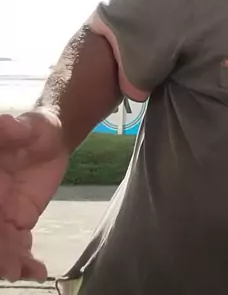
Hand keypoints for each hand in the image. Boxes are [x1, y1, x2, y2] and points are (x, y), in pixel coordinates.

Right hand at [0, 108, 68, 281]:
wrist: (54, 138)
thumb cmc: (36, 128)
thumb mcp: (28, 124)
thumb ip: (13, 128)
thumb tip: (6, 123)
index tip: (1, 239)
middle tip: (10, 267)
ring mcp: (3, 214)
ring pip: (1, 243)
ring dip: (8, 261)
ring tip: (23, 271)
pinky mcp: (19, 222)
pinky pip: (18, 246)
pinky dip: (25, 261)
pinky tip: (37, 271)